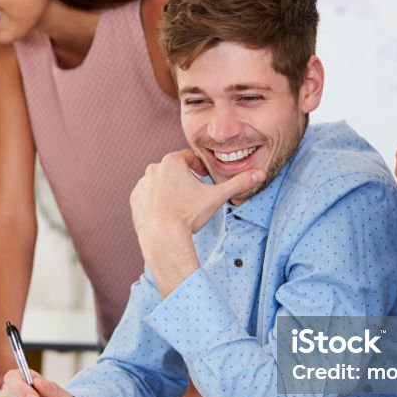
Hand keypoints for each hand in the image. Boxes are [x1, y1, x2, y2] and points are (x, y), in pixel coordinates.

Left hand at [130, 150, 263, 240]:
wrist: (163, 237)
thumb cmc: (189, 215)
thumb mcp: (216, 197)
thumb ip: (238, 184)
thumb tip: (260, 174)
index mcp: (173, 162)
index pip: (190, 158)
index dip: (200, 168)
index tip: (204, 179)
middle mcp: (154, 169)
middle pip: (175, 170)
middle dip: (185, 179)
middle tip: (194, 196)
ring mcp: (142, 184)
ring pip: (161, 183)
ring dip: (170, 189)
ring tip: (181, 206)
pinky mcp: (135, 200)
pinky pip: (148, 196)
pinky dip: (157, 201)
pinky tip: (167, 212)